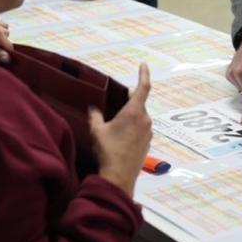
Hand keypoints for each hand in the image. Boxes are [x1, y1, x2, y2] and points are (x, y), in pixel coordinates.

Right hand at [89, 64, 151, 197]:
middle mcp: (145, 120)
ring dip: (129, 119)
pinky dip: (132, 130)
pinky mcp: (147, 143)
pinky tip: (120, 140)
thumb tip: (93, 109)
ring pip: (139, 118)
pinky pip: (140, 130)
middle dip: (128, 103)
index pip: (143, 87)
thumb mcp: (97, 130)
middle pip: (139, 104)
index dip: (143, 74)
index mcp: (134, 112)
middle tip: (116, 107)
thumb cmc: (108, 151)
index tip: (143, 65)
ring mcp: (148, 132)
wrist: (118, 176)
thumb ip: (95, 116)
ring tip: (114, 129)